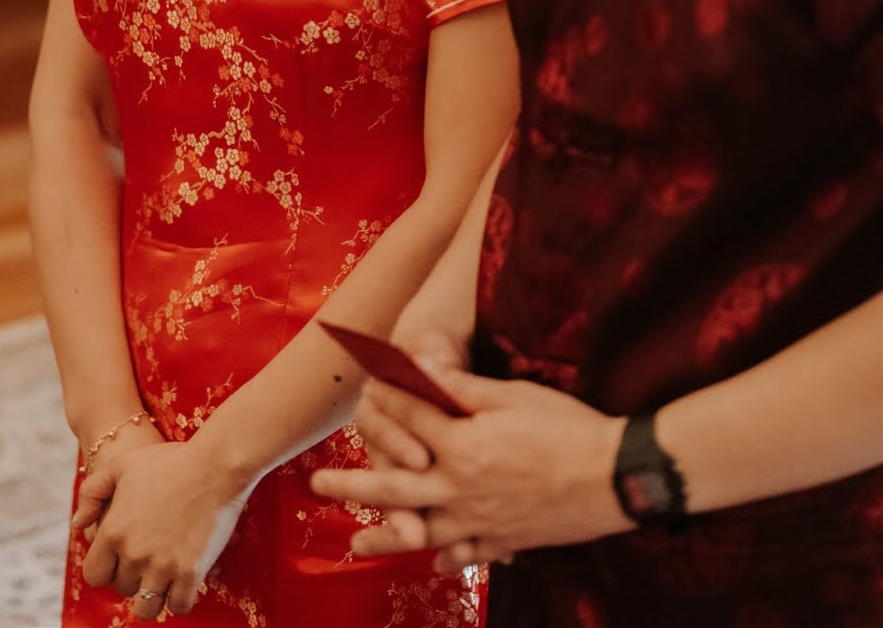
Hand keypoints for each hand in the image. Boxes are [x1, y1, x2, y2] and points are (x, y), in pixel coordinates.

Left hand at [77, 434, 249, 616]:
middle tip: (149, 555)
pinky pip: (178, 607)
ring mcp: (162, 567)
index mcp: (114, 532)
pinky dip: (179, 599)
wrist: (215, 464)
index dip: (105, 567)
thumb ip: (92, 492)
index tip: (120, 557)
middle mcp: (134, 554)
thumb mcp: (122, 465)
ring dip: (152, 595)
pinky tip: (183, 580)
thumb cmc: (169, 460)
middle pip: (122, 588)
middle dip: (132, 575)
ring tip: (163, 577)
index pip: (94, 575)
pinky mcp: (190, 573)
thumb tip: (78, 525)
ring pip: (146, 608)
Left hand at [311, 369, 629, 573]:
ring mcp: (481, 520)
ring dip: (386, 535)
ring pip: (422, 529)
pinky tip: (432, 559)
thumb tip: (421, 371)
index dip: (386, 398)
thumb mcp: (512, 396)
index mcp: (462, 445)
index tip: (361, 386)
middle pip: (395, 484)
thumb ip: (462, 390)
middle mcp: (461, 487)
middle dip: (354, 483)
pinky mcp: (506, 540)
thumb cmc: (565, 426)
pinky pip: (467, 554)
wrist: (615, 477)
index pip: (410, 418)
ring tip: (354, 544)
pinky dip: (446, 557)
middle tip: (316, 484)